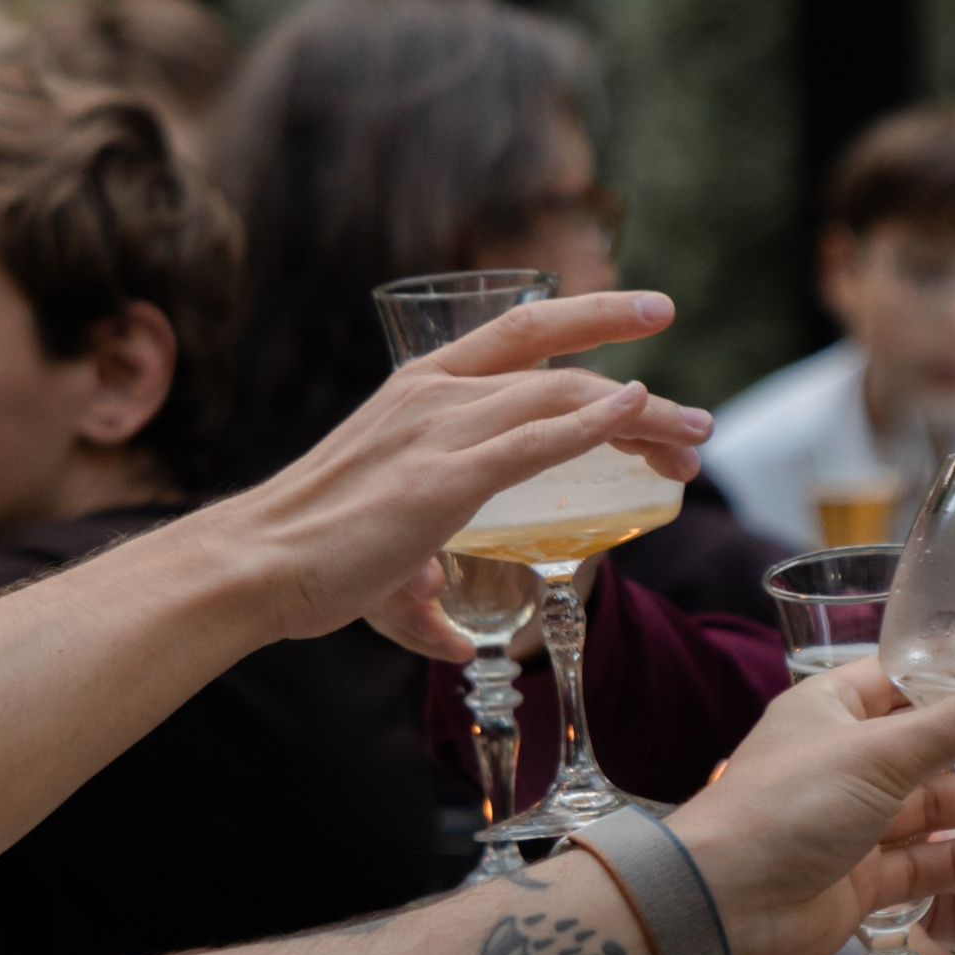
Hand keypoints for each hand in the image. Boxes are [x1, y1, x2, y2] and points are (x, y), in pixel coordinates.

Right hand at [213, 289, 713, 649]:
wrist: (257, 567)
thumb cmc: (312, 562)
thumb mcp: (388, 558)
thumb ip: (428, 596)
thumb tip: (457, 639)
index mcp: (421, 392)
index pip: (522, 333)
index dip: (592, 315)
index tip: (652, 316)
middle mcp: (434, 394)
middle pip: (561, 368)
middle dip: (641, 398)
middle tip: (697, 429)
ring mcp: (440, 430)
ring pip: (562, 398)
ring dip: (641, 418)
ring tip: (693, 443)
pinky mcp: (443, 479)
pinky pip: (535, 439)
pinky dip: (592, 423)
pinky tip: (636, 413)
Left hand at [673, 654, 954, 954]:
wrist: (726, 905)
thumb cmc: (787, 807)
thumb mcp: (883, 754)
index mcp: (832, 709)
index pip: (906, 681)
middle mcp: (843, 760)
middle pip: (929, 749)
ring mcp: (852, 821)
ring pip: (930, 809)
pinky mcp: (862, 876)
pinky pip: (922, 862)